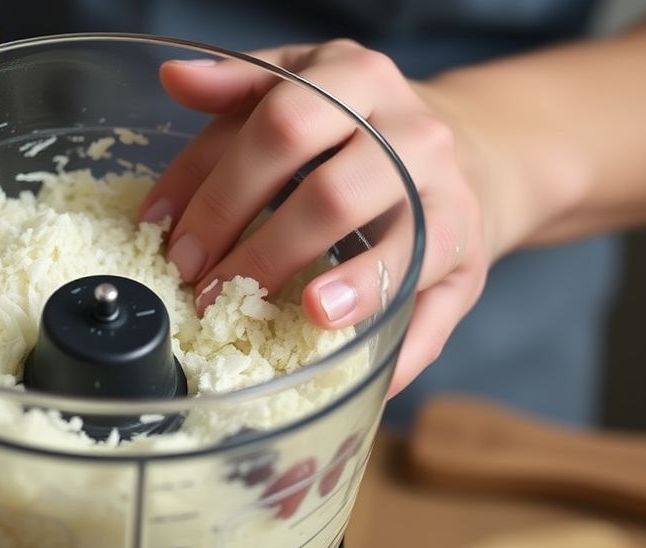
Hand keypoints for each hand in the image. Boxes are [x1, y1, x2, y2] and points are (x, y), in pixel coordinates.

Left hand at [140, 41, 487, 396]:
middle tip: (211, 295)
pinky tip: (372, 372)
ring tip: (310, 314)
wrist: (459, 151)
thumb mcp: (296, 90)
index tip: (176, 247)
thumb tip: (175, 78)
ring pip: (405, 242)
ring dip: (354, 286)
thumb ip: (235, 91)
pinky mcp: (469, 255)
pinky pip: (443, 304)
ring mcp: (448, 194)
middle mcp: (412, 131)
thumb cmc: (352, 130)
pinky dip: (406, 346)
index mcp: (355, 78)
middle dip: (262, 251)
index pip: (281, 126)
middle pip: (333, 193)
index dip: (220, 192)